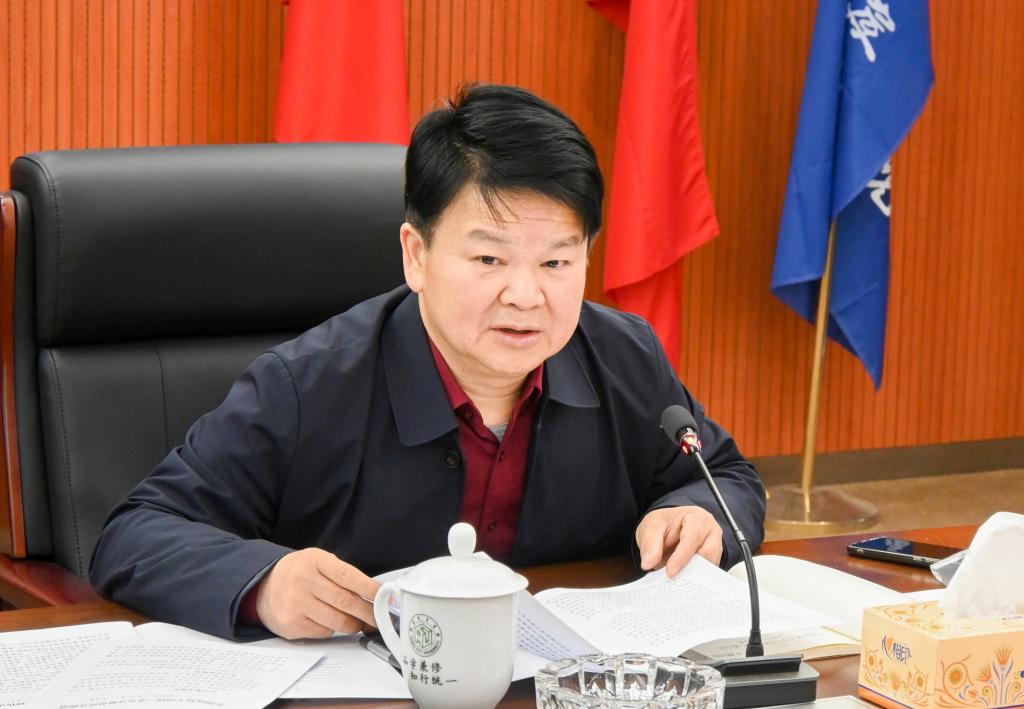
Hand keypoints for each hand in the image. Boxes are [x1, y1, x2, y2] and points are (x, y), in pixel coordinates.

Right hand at [256, 548, 379, 639]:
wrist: (263, 586)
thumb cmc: (299, 573)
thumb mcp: (319, 562)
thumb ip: (343, 575)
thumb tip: (373, 593)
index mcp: (315, 561)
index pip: (347, 576)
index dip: (368, 588)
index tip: (384, 596)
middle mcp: (304, 582)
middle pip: (345, 601)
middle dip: (368, 612)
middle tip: (380, 617)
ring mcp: (296, 604)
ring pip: (337, 621)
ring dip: (354, 624)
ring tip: (360, 622)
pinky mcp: (292, 625)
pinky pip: (324, 632)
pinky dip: (333, 629)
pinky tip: (330, 621)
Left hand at [635, 506, 723, 576]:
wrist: (669, 531)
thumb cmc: (664, 525)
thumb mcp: (651, 527)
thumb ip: (650, 543)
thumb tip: (648, 563)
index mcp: (697, 518)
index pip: (693, 538)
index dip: (681, 557)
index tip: (670, 572)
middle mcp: (711, 532)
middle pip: (707, 554)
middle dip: (690, 569)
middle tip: (672, 581)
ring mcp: (715, 548)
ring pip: (710, 567)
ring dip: (693, 577)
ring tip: (675, 584)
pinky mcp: (713, 562)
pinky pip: (708, 575)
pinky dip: (695, 581)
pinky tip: (681, 585)